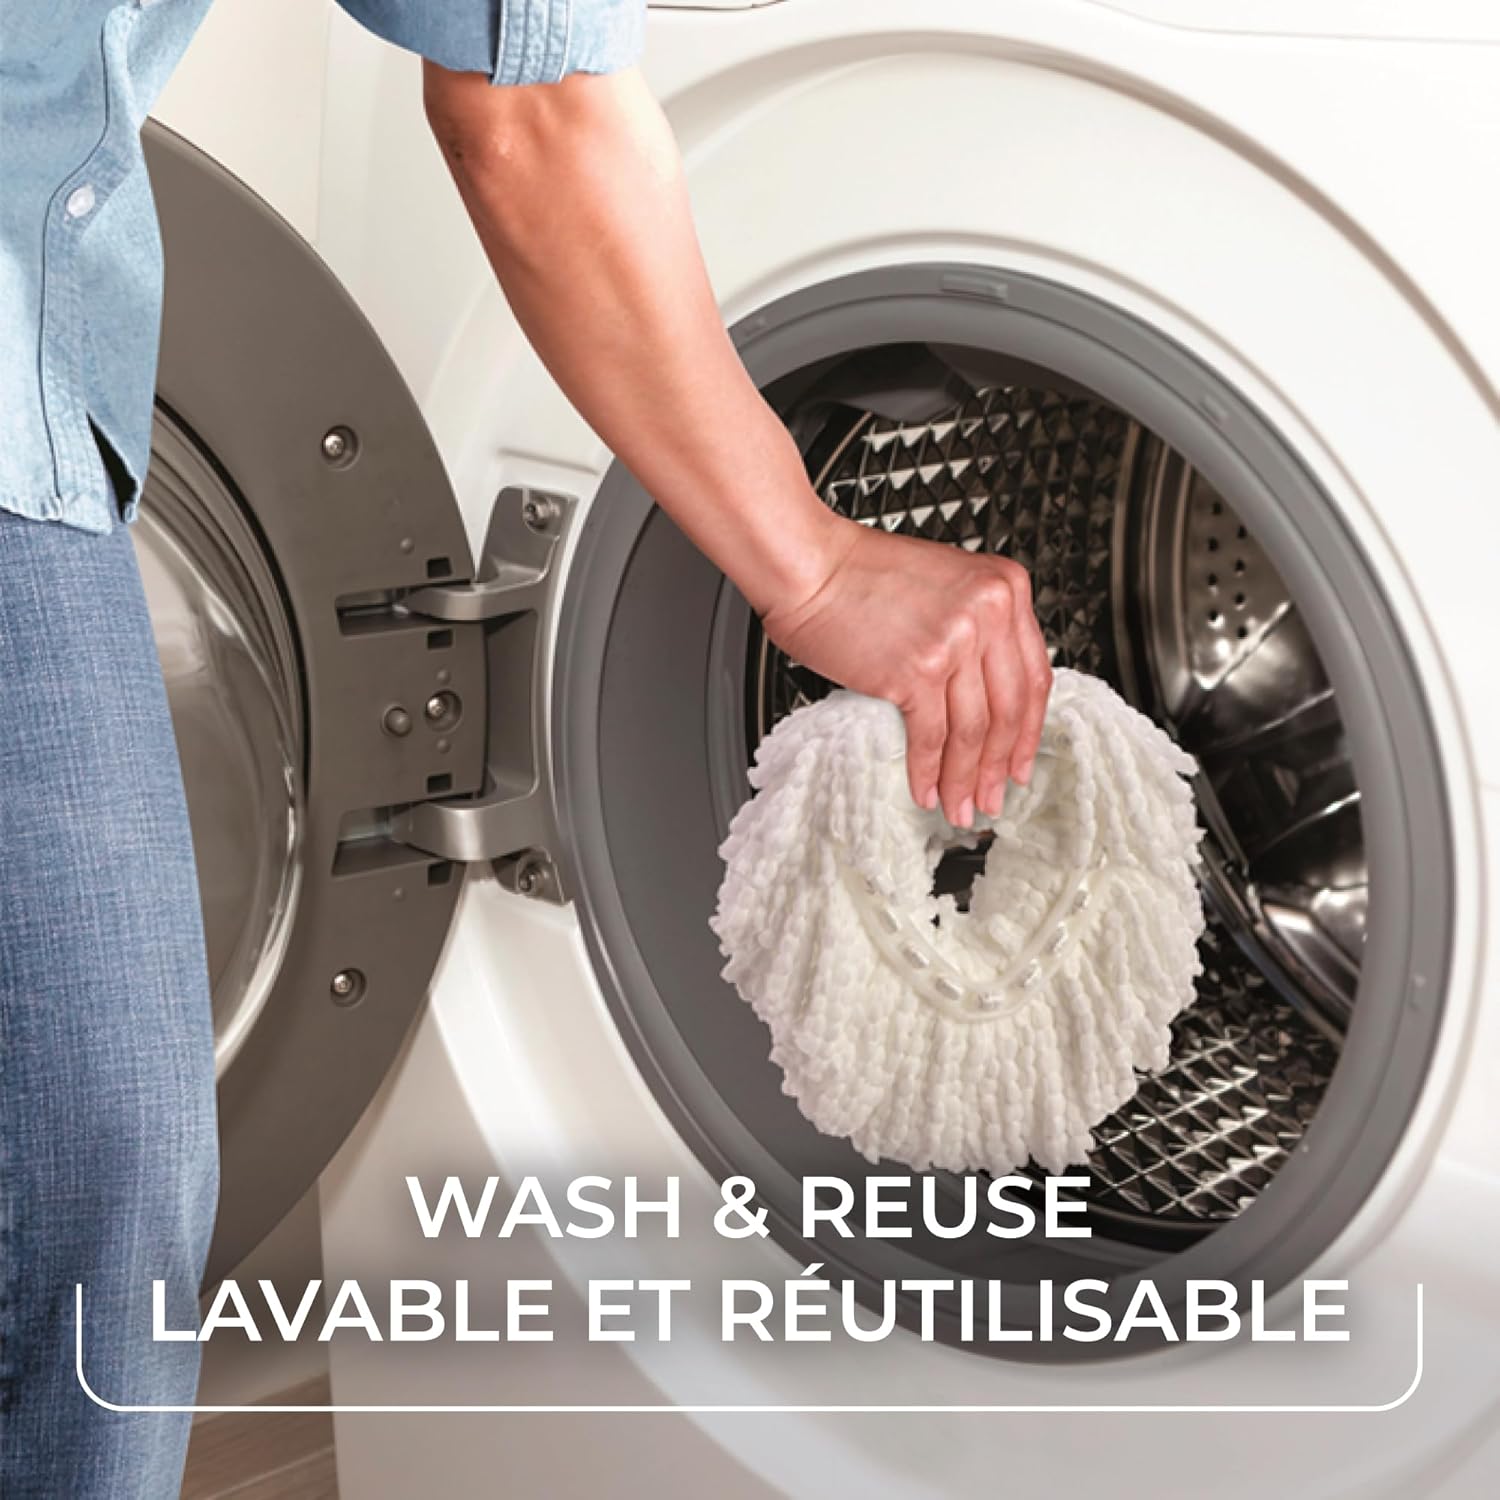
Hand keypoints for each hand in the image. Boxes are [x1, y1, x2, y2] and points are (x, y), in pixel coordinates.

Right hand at [761, 520, 1052, 825]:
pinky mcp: (916, 670)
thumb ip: (975, 627)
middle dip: (999, 766)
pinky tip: (926, 790)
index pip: (1034, 675)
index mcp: (1005, 588)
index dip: (1028, 731)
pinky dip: (929, 772)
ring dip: (965, 779)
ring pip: (974, 731)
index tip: (1019, 761)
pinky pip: (932, 737)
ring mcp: (956, 641)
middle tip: (994, 797)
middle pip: (1010, 710)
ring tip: (959, 806)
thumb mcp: (946, 585)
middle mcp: (990, 611)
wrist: (808, 565)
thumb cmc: (859, 573)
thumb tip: (983, 693)